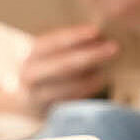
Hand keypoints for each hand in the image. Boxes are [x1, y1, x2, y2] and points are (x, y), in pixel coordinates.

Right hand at [0, 24, 117, 117]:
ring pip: (69, 85)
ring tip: (111, 65)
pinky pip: (71, 99)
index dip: (75, 36)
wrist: (24, 99)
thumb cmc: (45, 67)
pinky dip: (88, 88)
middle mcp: (30, 74)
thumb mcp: (49, 53)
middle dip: (91, 55)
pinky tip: (102, 78)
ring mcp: (37, 94)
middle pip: (63, 65)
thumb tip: (99, 35)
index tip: (97, 31)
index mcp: (31, 54)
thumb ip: (69, 45)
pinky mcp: (46, 109)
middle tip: (114, 48)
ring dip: (93, 75)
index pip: (54, 42)